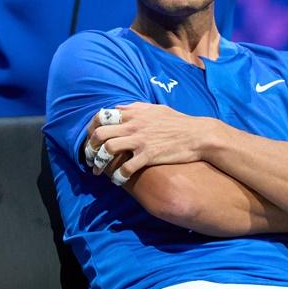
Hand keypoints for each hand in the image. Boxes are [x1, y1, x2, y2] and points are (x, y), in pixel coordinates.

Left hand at [87, 103, 213, 179]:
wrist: (198, 135)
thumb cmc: (178, 121)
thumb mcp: (155, 108)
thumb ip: (134, 107)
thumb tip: (118, 107)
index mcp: (133, 113)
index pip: (101, 116)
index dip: (91, 128)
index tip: (90, 139)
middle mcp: (133, 125)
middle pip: (99, 134)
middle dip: (90, 148)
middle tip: (89, 158)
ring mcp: (140, 140)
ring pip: (108, 150)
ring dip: (99, 162)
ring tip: (98, 171)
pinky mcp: (148, 156)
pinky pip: (126, 168)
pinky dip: (117, 176)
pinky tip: (117, 181)